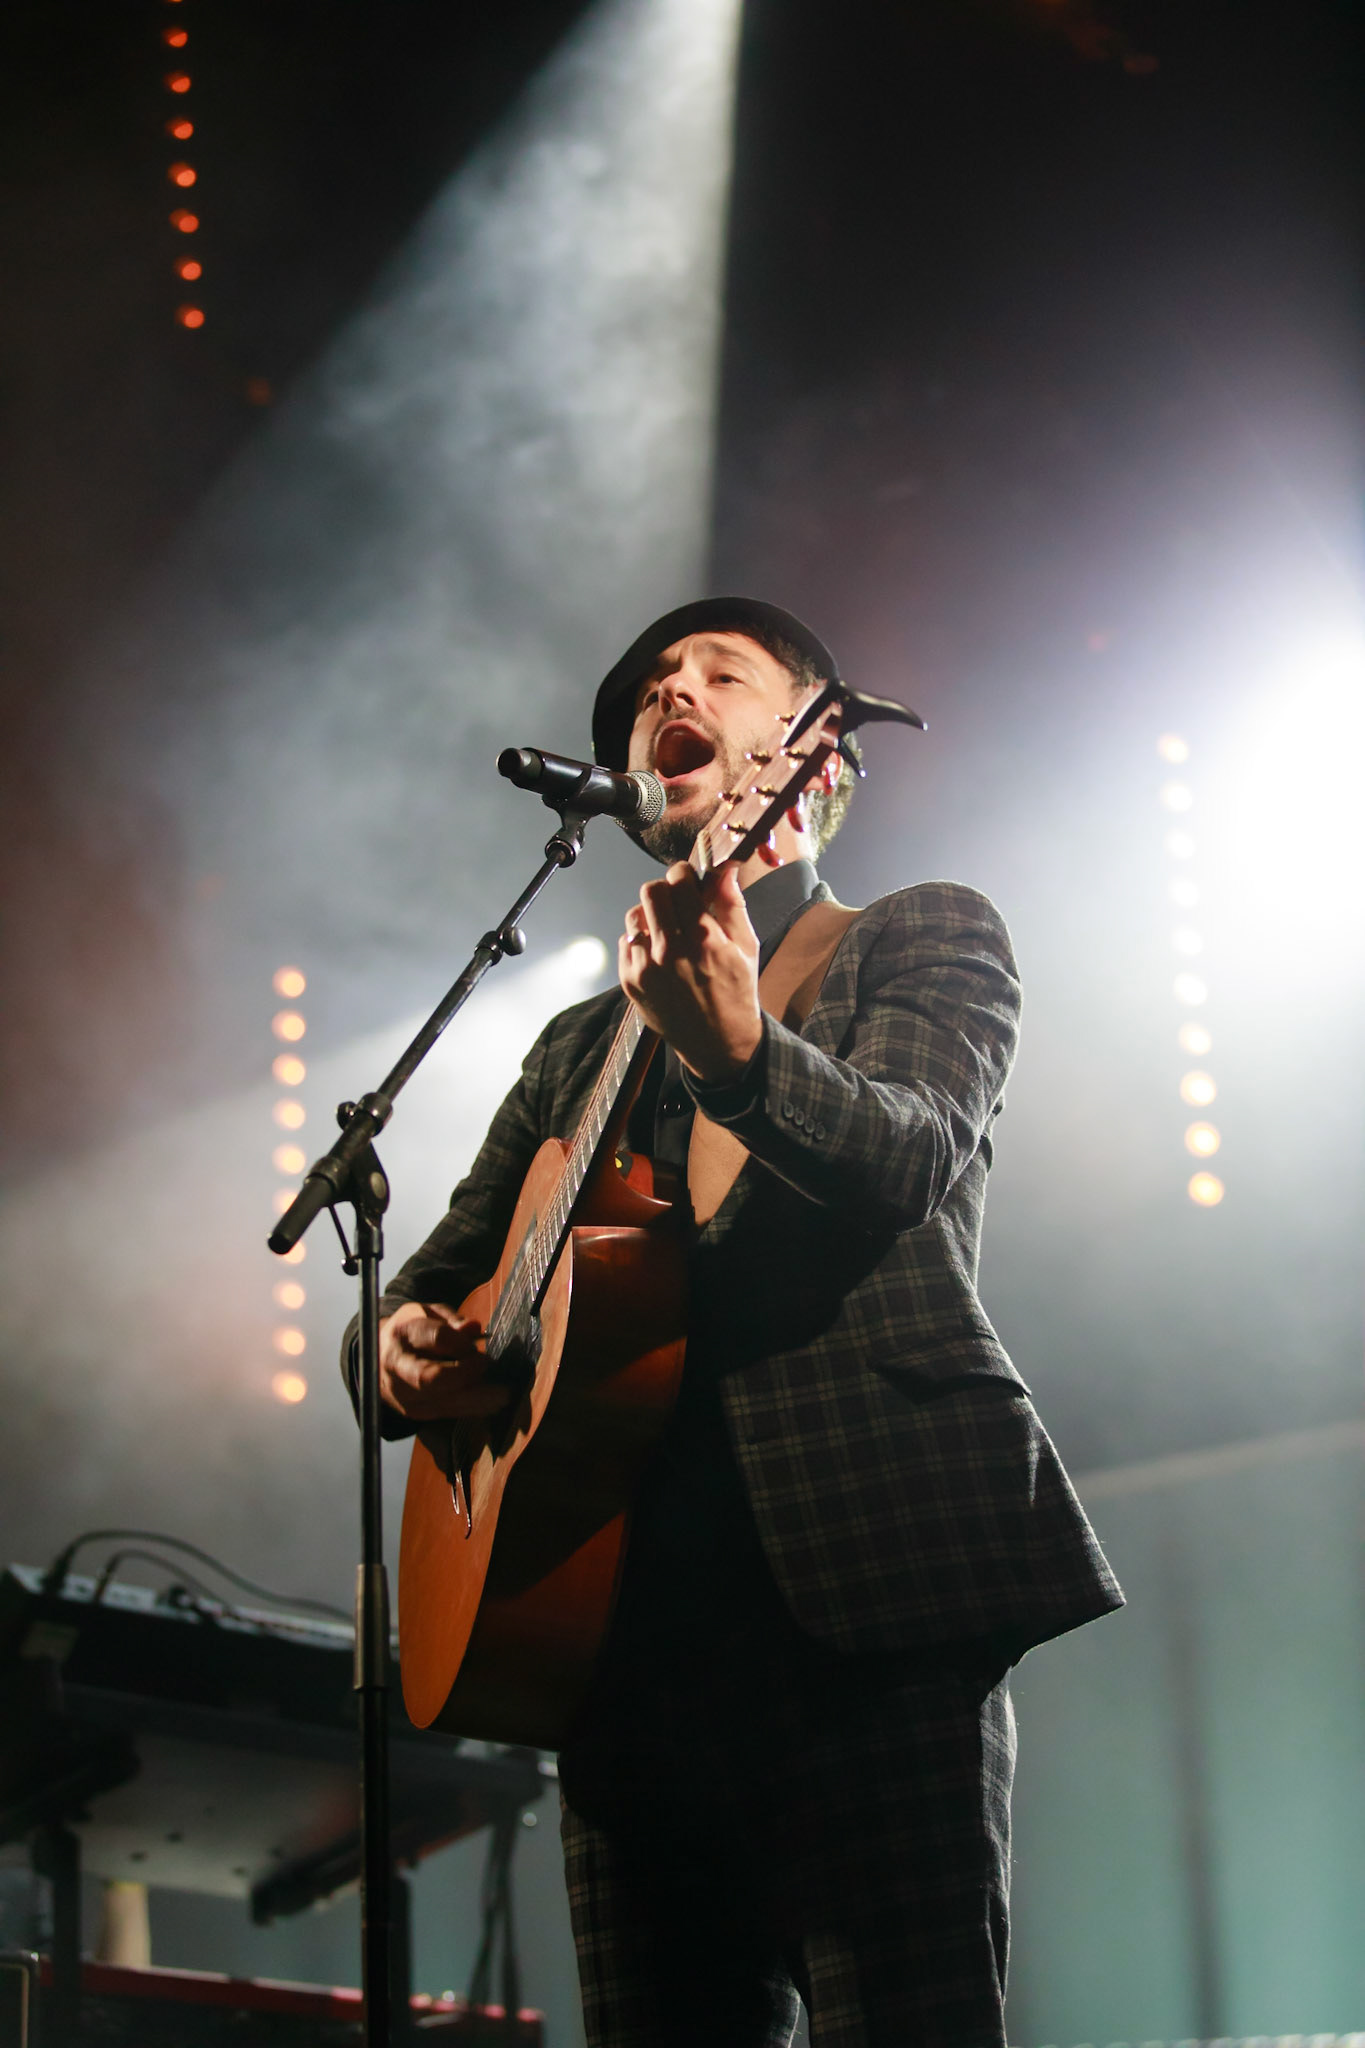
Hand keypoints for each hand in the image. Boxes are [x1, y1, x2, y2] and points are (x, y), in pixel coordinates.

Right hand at [377, 1301, 509, 1420]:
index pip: (435, 1339)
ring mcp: (402, 1393)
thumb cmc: (412, 1330)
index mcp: (403, 1334)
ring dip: (475, 1398)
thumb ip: (451, 1319)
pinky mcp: (413, 1411)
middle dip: (464, 1374)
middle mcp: (397, 1366)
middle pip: (430, 1377)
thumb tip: (474, 1328)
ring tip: (503, 1395)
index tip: (478, 1347)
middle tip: (488, 1366)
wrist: (380, 1356)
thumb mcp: (428, 1313)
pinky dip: (471, 1409)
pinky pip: (445, 1412)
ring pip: (440, 1400)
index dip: (461, 1344)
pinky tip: (492, 1404)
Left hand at [618, 862, 762, 1081]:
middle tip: (678, 903)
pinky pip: (626, 941)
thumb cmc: (736, 992)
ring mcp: (645, 968)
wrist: (718, 1042)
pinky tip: (659, 955)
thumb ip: (731, 904)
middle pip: (650, 891)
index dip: (685, 874)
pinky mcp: (630, 981)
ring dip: (651, 916)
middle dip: (666, 890)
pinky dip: (641, 942)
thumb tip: (723, 869)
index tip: (690, 880)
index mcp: (703, 939)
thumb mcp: (746, 947)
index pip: (678, 880)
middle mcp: (670, 951)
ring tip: (668, 932)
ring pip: (634, 915)